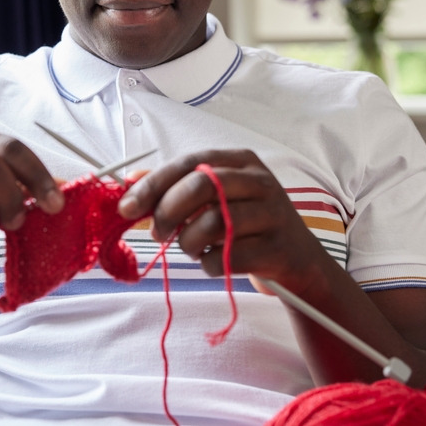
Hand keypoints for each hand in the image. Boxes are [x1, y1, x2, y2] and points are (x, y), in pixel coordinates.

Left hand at [118, 149, 328, 293]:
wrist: (298, 261)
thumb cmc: (247, 226)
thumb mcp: (216, 198)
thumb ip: (175, 187)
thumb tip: (129, 182)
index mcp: (241, 161)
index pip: (190, 163)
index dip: (153, 184)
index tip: (127, 208)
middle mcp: (260, 181)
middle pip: (201, 186)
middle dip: (168, 212)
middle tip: (157, 233)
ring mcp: (273, 214)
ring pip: (213, 223)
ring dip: (188, 243)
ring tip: (190, 248)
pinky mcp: (277, 249)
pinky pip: (227, 257)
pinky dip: (208, 264)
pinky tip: (212, 262)